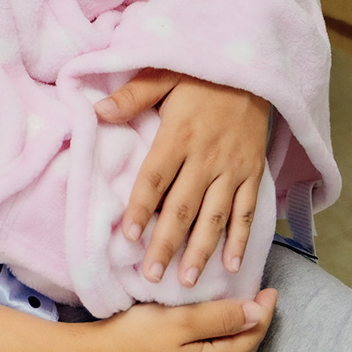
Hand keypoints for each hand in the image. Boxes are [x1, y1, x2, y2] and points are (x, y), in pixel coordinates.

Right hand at [90, 288, 277, 351]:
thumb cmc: (136, 337)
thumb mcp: (180, 322)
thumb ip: (219, 318)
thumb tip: (256, 313)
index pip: (250, 337)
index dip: (263, 312)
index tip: (271, 289)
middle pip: (242, 347)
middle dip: (255, 321)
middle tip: (262, 295)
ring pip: (227, 350)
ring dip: (238, 328)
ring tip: (243, 305)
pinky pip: (210, 351)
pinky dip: (220, 334)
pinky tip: (214, 321)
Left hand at [96, 71, 269, 287]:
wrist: (254, 70)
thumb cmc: (200, 74)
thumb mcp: (163, 74)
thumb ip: (132, 96)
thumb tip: (97, 111)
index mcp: (178, 134)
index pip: (155, 179)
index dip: (141, 209)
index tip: (128, 238)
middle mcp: (206, 157)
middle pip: (183, 206)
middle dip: (167, 243)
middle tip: (152, 276)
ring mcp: (233, 168)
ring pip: (215, 216)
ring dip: (201, 251)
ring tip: (185, 281)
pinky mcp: (253, 172)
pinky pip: (247, 210)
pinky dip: (240, 239)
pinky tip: (230, 266)